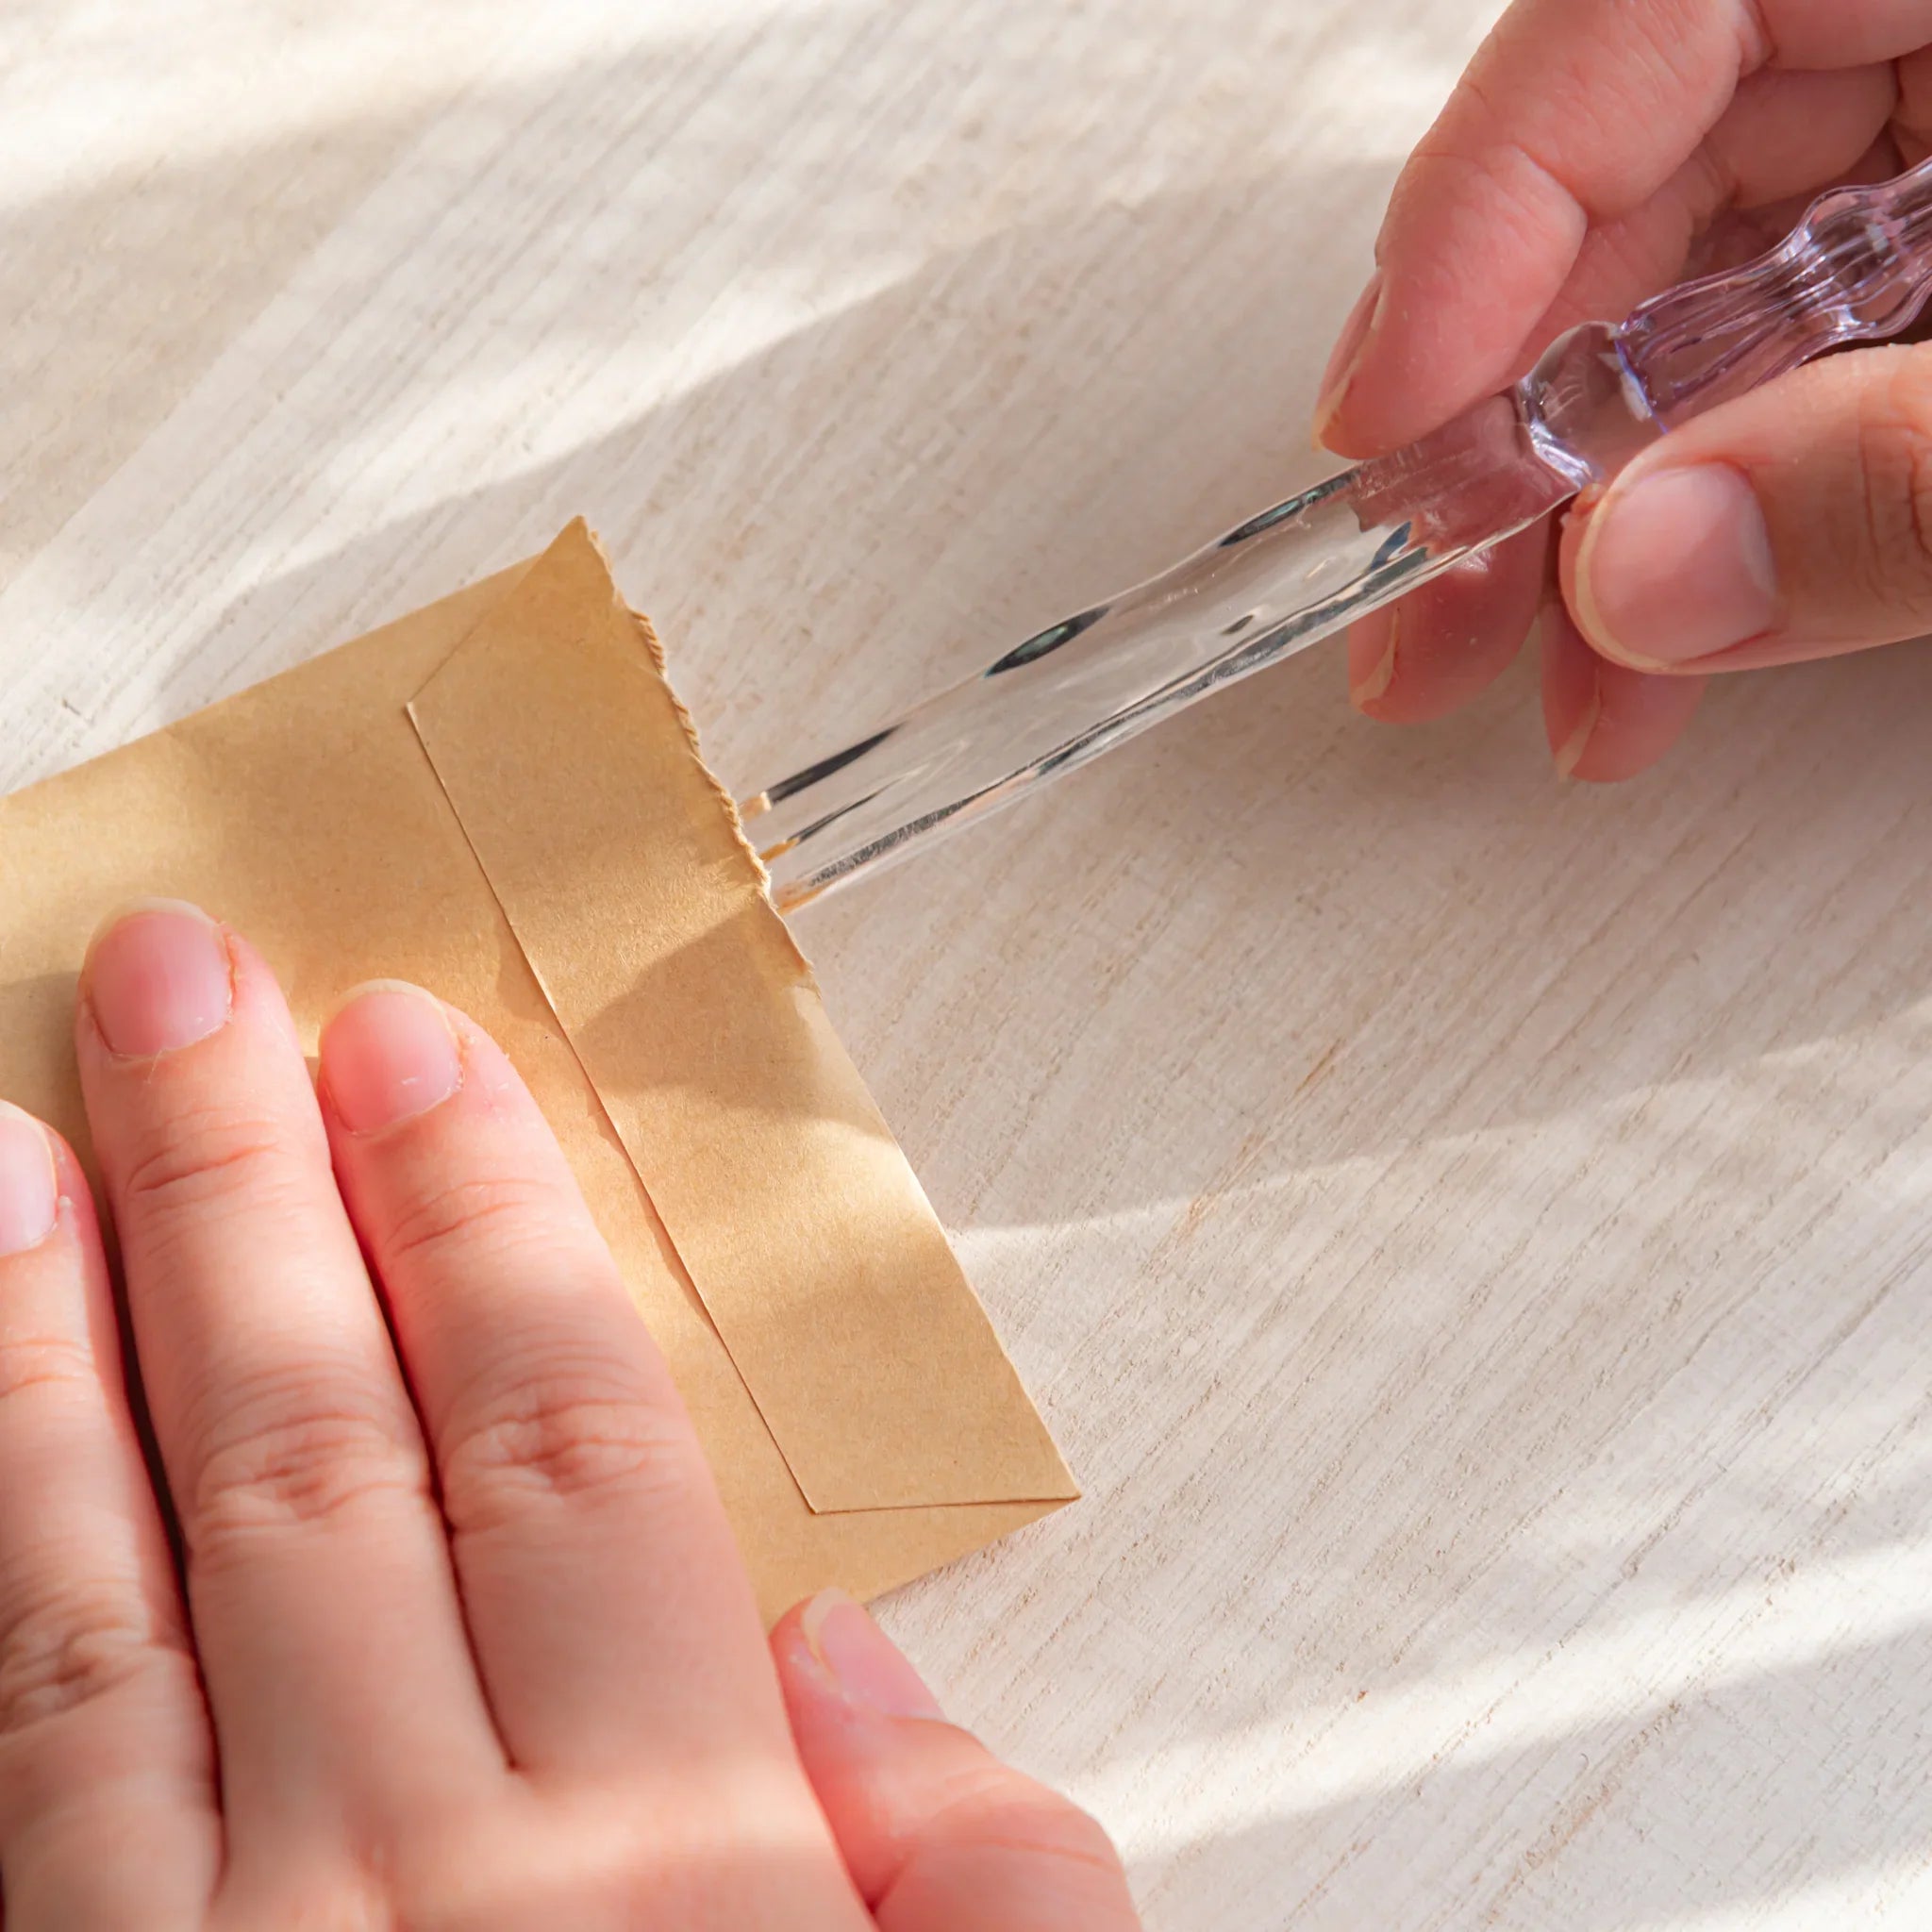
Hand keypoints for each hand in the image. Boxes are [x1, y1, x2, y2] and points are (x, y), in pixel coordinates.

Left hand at [0, 899, 1138, 1930]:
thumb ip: (992, 1868)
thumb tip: (856, 1642)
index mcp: (686, 1865)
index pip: (562, 1442)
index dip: (481, 1222)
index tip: (407, 1050)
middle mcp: (433, 1890)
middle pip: (330, 1452)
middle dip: (248, 1194)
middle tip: (183, 985)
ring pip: (110, 1590)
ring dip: (49, 1343)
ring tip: (8, 1140)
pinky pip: (11, 1769)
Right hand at [1315, 0, 1931, 779]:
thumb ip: (1904, 474)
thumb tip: (1649, 568)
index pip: (1640, 20)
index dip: (1475, 218)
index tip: (1391, 423)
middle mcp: (1928, 29)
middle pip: (1632, 189)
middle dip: (1513, 433)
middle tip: (1427, 602)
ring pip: (1683, 305)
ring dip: (1589, 517)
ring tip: (1536, 675)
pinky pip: (1775, 370)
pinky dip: (1703, 519)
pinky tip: (1645, 640)